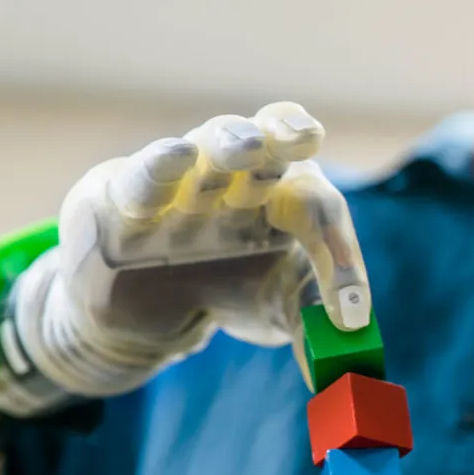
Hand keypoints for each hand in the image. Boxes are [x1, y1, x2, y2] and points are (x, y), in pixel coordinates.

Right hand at [11, 102, 369, 400]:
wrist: (146, 323)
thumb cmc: (227, 293)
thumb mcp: (278, 308)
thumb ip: (314, 323)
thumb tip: (353, 338)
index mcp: (285, 193)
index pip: (317, 203)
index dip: (337, 250)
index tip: (350, 310)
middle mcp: (240, 173)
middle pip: (269, 139)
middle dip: (287, 136)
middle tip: (306, 139)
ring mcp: (183, 178)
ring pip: (209, 143)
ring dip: (230, 143)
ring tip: (250, 146)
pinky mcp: (120, 193)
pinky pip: (142, 176)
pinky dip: (158, 167)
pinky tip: (178, 158)